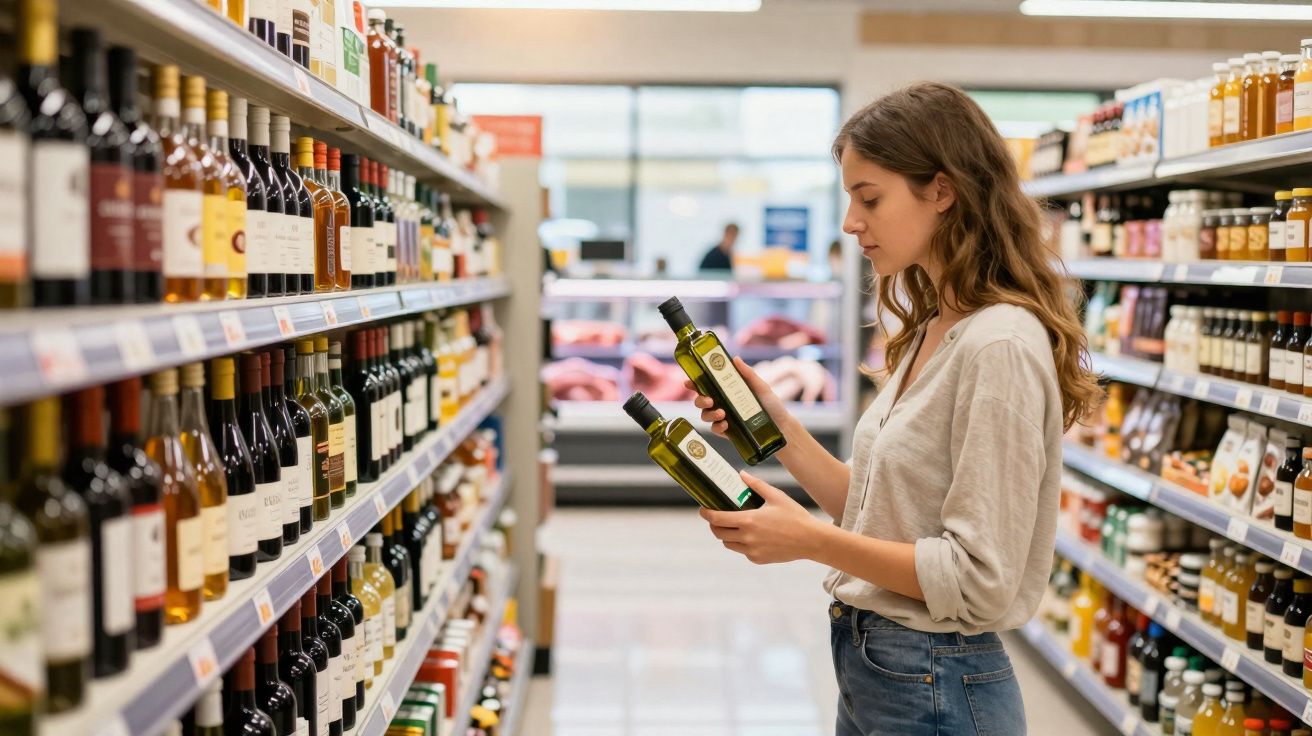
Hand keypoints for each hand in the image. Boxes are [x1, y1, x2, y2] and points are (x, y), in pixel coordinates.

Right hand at [685, 356, 788, 437]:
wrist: (780, 426)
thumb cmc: (771, 404)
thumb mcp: (761, 386)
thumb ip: (748, 374)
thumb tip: (735, 358)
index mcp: (727, 390)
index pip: (705, 385)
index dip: (694, 383)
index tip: (688, 382)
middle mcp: (722, 403)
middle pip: (700, 400)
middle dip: (700, 400)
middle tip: (709, 400)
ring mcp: (723, 418)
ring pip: (705, 415)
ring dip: (709, 414)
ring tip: (722, 413)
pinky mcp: (727, 432)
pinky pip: (715, 429)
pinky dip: (717, 427)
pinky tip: (725, 425)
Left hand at [700, 471, 823, 564]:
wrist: (811, 540)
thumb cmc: (794, 516)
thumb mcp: (776, 496)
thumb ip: (756, 485)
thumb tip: (741, 475)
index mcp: (748, 520)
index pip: (717, 519)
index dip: (706, 514)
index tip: (703, 509)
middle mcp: (747, 538)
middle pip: (718, 533)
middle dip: (714, 525)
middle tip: (718, 518)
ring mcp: (752, 551)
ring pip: (728, 544)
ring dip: (727, 535)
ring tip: (735, 526)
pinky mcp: (758, 559)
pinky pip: (742, 552)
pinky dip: (742, 544)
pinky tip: (753, 536)